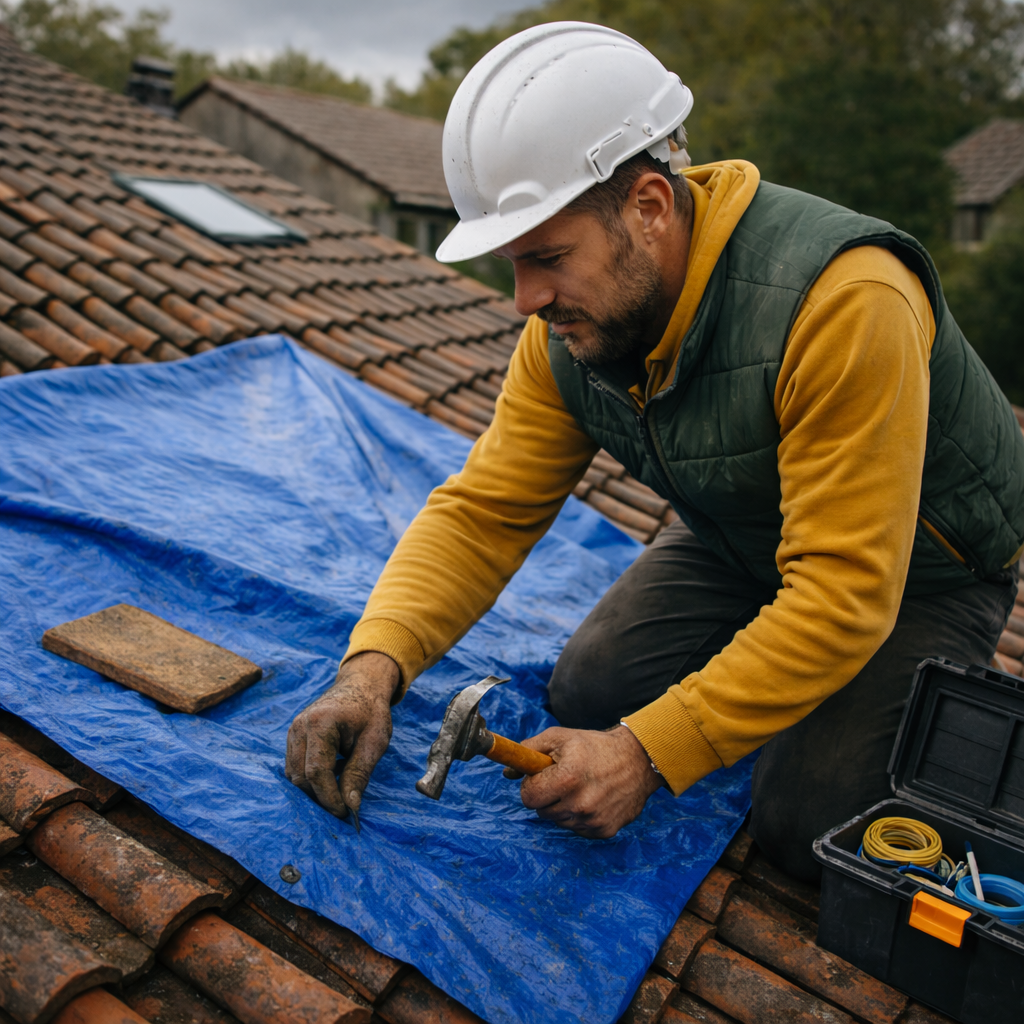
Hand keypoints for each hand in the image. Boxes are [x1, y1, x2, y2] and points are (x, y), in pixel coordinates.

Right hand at [285, 652, 399, 819]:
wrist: (361, 686)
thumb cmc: (371, 711)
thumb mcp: (374, 741)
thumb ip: (360, 773)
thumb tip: (350, 806)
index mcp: (320, 723)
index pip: (316, 771)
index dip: (329, 796)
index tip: (345, 813)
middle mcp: (299, 727)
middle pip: (300, 776)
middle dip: (320, 797)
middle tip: (343, 808)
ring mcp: (293, 730)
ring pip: (293, 774)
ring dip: (313, 789)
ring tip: (340, 791)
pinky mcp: (293, 736)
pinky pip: (294, 766)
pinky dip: (310, 778)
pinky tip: (332, 776)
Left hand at [511, 725, 662, 837]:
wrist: (638, 759)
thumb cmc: (595, 746)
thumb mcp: (560, 737)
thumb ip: (529, 750)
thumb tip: (508, 772)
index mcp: (567, 778)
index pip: (528, 797)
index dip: (531, 785)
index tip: (541, 778)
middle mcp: (580, 803)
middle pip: (542, 812)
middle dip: (547, 796)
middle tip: (563, 780)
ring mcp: (593, 820)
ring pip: (559, 821)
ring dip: (563, 807)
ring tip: (581, 787)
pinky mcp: (605, 831)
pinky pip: (578, 829)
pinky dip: (580, 817)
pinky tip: (593, 799)